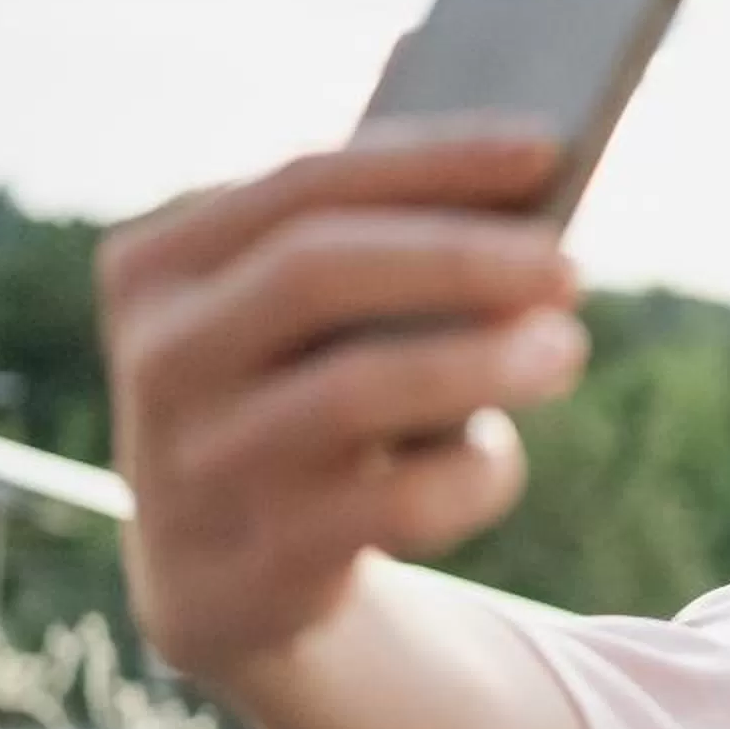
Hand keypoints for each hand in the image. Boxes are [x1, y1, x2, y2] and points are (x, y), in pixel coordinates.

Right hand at [100, 128, 586, 692]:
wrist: (221, 580)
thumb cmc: (297, 405)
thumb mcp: (307, 328)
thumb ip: (378, 260)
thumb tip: (531, 205)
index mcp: (160, 264)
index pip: (302, 185)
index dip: (432, 162)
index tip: (545, 147)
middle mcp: (161, 357)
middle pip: (315, 273)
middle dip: (457, 260)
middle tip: (570, 266)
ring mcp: (197, 466)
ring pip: (353, 390)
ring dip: (480, 362)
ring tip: (567, 347)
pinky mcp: (255, 564)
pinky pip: (391, 504)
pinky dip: (470, 474)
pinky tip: (500, 456)